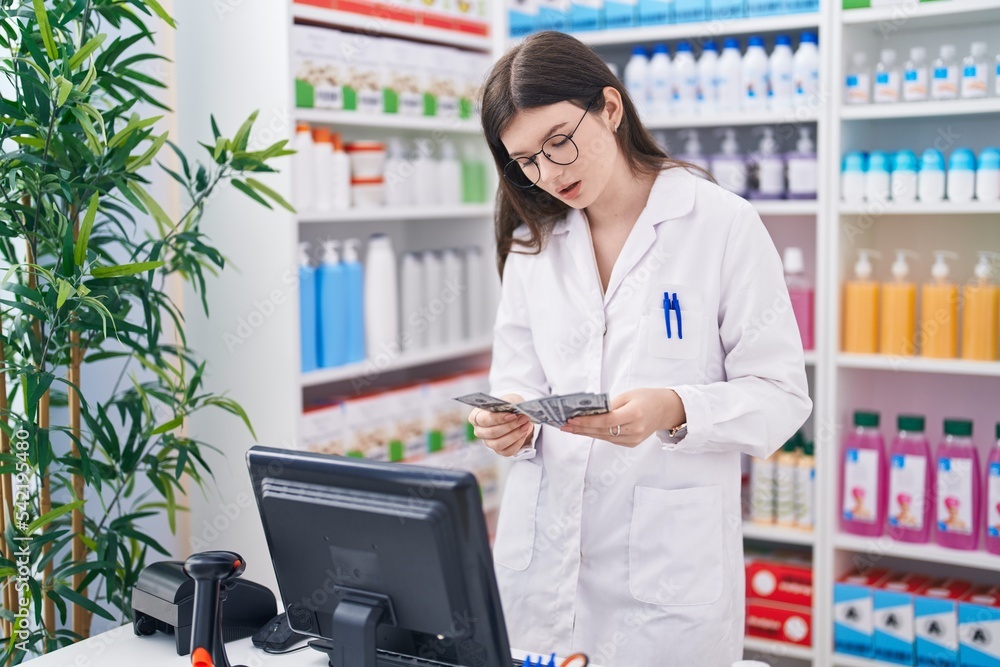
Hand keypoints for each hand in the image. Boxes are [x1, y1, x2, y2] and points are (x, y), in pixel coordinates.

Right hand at [469, 393, 533, 456]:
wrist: (514, 415)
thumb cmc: (507, 407)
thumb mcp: (507, 401)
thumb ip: (509, 405)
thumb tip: (517, 411)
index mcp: (475, 417)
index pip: (484, 420)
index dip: (498, 418)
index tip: (512, 415)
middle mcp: (479, 431)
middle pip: (492, 433)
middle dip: (510, 426)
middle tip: (524, 419)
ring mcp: (488, 443)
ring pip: (498, 444)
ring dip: (515, 435)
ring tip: (526, 426)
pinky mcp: (498, 451)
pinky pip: (507, 451)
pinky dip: (518, 443)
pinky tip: (524, 434)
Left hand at [560, 388, 684, 446]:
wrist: (665, 410)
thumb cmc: (647, 398)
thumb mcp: (628, 395)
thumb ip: (609, 405)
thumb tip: (589, 411)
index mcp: (634, 414)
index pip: (606, 421)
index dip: (587, 421)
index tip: (572, 419)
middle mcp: (634, 429)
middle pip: (602, 431)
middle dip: (581, 428)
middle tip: (564, 425)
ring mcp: (633, 439)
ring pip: (603, 437)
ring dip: (585, 433)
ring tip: (570, 428)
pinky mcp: (631, 443)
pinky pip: (610, 439)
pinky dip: (596, 434)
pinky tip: (584, 431)